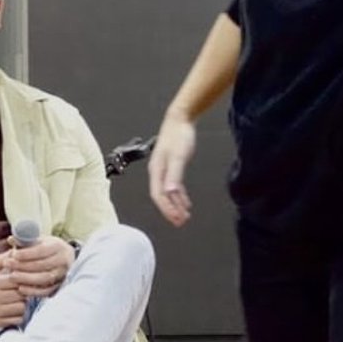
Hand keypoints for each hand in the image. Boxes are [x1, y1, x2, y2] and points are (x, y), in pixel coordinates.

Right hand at [0, 253, 25, 326]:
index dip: (23, 277)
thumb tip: (16, 250)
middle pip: (21, 294)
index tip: (24, 277)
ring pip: (21, 307)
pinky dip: (19, 314)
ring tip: (18, 298)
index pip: (17, 279)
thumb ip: (1, 259)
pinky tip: (14, 308)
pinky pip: (17, 319)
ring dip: (23, 303)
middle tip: (22, 288)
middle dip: (24, 290)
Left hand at [4, 237, 75, 297]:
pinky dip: (32, 291)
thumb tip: (11, 240)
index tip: (13, 254)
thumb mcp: (37, 241)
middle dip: (22, 265)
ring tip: (11, 276)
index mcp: (58, 247)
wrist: (62, 259)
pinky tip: (20, 288)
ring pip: (44, 278)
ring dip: (26, 278)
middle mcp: (63, 261)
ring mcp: (62, 275)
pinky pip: (45, 291)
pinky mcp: (58, 287)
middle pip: (42, 265)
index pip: (42, 250)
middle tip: (7, 264)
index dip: (26, 253)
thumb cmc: (46, 248)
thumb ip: (24, 240)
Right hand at [148, 111, 196, 226]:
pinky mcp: (172, 166)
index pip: (158, 195)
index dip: (166, 209)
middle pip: (162, 197)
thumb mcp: (178, 156)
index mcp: (157, 170)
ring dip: (176, 205)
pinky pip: (174, 186)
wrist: (181, 118)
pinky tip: (185, 202)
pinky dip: (179, 196)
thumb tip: (170, 192)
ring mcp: (165, 169)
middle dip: (170, 210)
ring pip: (168, 193)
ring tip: (183, 216)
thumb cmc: (178, 135)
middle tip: (180, 222)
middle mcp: (158, 172)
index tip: (175, 219)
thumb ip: (174, 174)